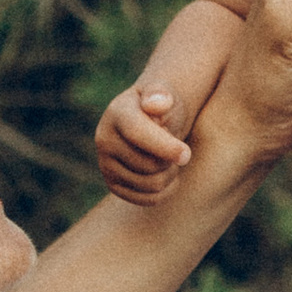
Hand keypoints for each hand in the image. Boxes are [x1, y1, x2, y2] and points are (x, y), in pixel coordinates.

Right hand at [97, 81, 193, 203]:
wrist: (150, 120)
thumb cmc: (162, 104)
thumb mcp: (164, 91)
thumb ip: (161, 94)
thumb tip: (157, 103)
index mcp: (116, 114)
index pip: (137, 134)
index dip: (164, 146)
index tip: (187, 154)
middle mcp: (104, 140)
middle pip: (150, 164)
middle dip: (172, 159)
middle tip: (179, 148)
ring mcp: (106, 164)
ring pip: (151, 185)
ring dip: (171, 174)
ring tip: (172, 158)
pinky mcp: (113, 184)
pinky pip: (148, 199)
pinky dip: (166, 191)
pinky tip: (169, 174)